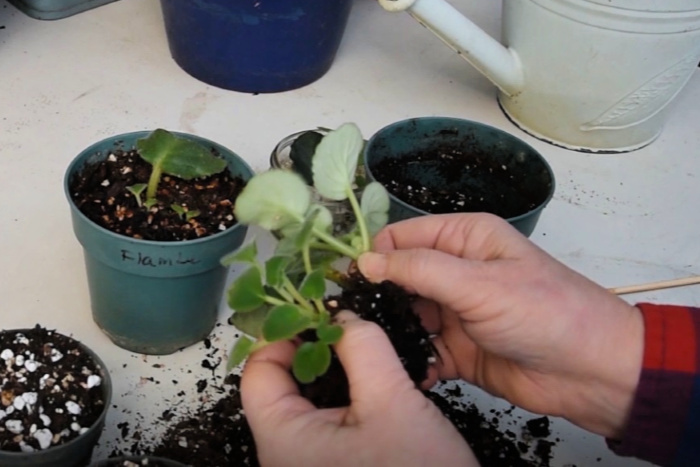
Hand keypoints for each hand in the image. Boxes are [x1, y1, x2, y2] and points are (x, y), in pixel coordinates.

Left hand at [241, 311, 478, 466]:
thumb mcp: (393, 401)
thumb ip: (364, 349)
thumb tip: (343, 315)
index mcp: (282, 439)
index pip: (258, 370)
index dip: (284, 332)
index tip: (316, 308)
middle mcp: (284, 453)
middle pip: (278, 382)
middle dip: (310, 345)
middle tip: (342, 321)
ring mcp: (306, 462)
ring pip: (303, 399)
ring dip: (329, 366)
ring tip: (357, 342)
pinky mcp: (329, 465)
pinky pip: (323, 417)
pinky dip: (341, 390)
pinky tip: (367, 374)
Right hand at [357, 213, 643, 439]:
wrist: (589, 371)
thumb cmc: (544, 312)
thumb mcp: (479, 283)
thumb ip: (420, 270)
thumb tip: (365, 261)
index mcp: (464, 239)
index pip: (403, 237)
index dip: (376, 256)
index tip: (351, 282)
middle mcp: (456, 271)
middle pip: (399, 278)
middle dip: (378, 298)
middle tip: (354, 320)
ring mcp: (455, 312)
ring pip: (406, 316)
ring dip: (392, 332)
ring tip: (376, 348)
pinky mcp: (458, 349)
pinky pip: (422, 351)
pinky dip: (413, 360)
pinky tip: (408, 370)